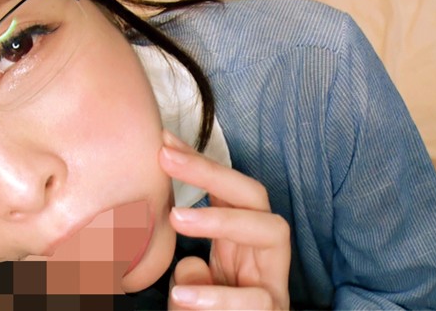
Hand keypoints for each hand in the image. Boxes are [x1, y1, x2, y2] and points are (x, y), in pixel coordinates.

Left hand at [160, 131, 290, 309]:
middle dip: (211, 171)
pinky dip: (218, 296)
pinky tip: (181, 294)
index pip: (226, 189)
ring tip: (175, 218)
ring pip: (272, 232)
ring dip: (222, 220)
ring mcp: (274, 282)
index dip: (197, 162)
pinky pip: (258, 300)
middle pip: (253, 194)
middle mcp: (264, 254)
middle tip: (165, 158)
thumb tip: (187, 262)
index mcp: (241, 241)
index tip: (161, 141)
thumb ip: (181, 267)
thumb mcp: (189, 287)